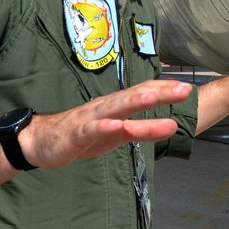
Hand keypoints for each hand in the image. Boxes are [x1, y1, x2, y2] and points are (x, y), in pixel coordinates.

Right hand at [23, 79, 193, 168]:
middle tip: (183, 89)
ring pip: (114, 109)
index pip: (143, 93)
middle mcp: (105, 107)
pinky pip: (91, 131)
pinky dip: (104, 127)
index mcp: (116, 107)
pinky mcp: (75, 135)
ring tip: (153, 97)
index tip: (187, 88)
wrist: (41, 141)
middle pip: (134, 97)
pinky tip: (116, 126)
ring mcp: (90, 119)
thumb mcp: (118, 135)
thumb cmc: (83, 135)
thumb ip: (143, 129)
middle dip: (159, 92)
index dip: (165, 90)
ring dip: (134, 102)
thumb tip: (171, 125)